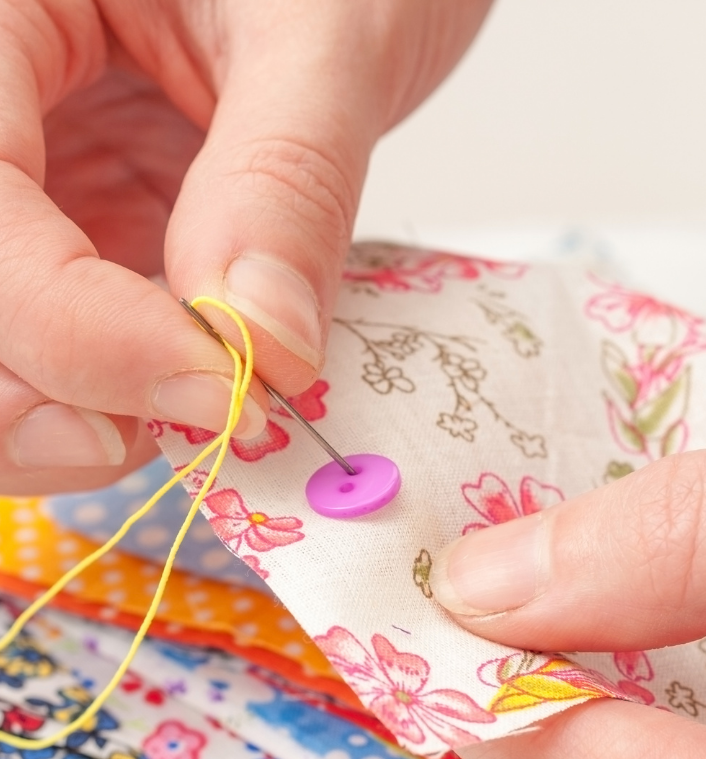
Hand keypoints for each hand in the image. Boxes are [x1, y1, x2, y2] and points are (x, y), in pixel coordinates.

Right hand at [0, 0, 490, 493]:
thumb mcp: (323, 31)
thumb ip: (286, 179)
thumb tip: (266, 349)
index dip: (78, 331)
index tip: (222, 390)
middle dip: (50, 397)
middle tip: (199, 423)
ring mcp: (33, 183)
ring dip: (78, 417)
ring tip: (208, 409)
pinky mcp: (85, 235)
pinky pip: (67, 346)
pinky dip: (125, 399)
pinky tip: (207, 390)